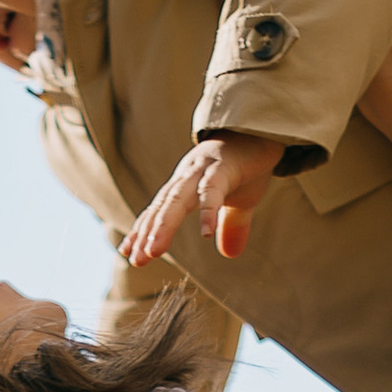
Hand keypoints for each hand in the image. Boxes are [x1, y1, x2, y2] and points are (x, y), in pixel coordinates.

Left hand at [122, 130, 285, 266]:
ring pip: (178, 199)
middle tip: (136, 260)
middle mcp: (187, 177)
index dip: (143, 231)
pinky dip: (207, 211)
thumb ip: (230, 226)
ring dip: (163, 225)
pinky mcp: (224, 167)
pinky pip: (212, 190)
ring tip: (153, 251)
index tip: (128, 254)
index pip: (159, 210)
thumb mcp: (240, 202)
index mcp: (186, 185)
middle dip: (147, 234)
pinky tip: (206, 234)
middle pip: (163, 207)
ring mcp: (203, 169)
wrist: (263, 131)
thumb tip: (230, 254)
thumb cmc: (247, 165)